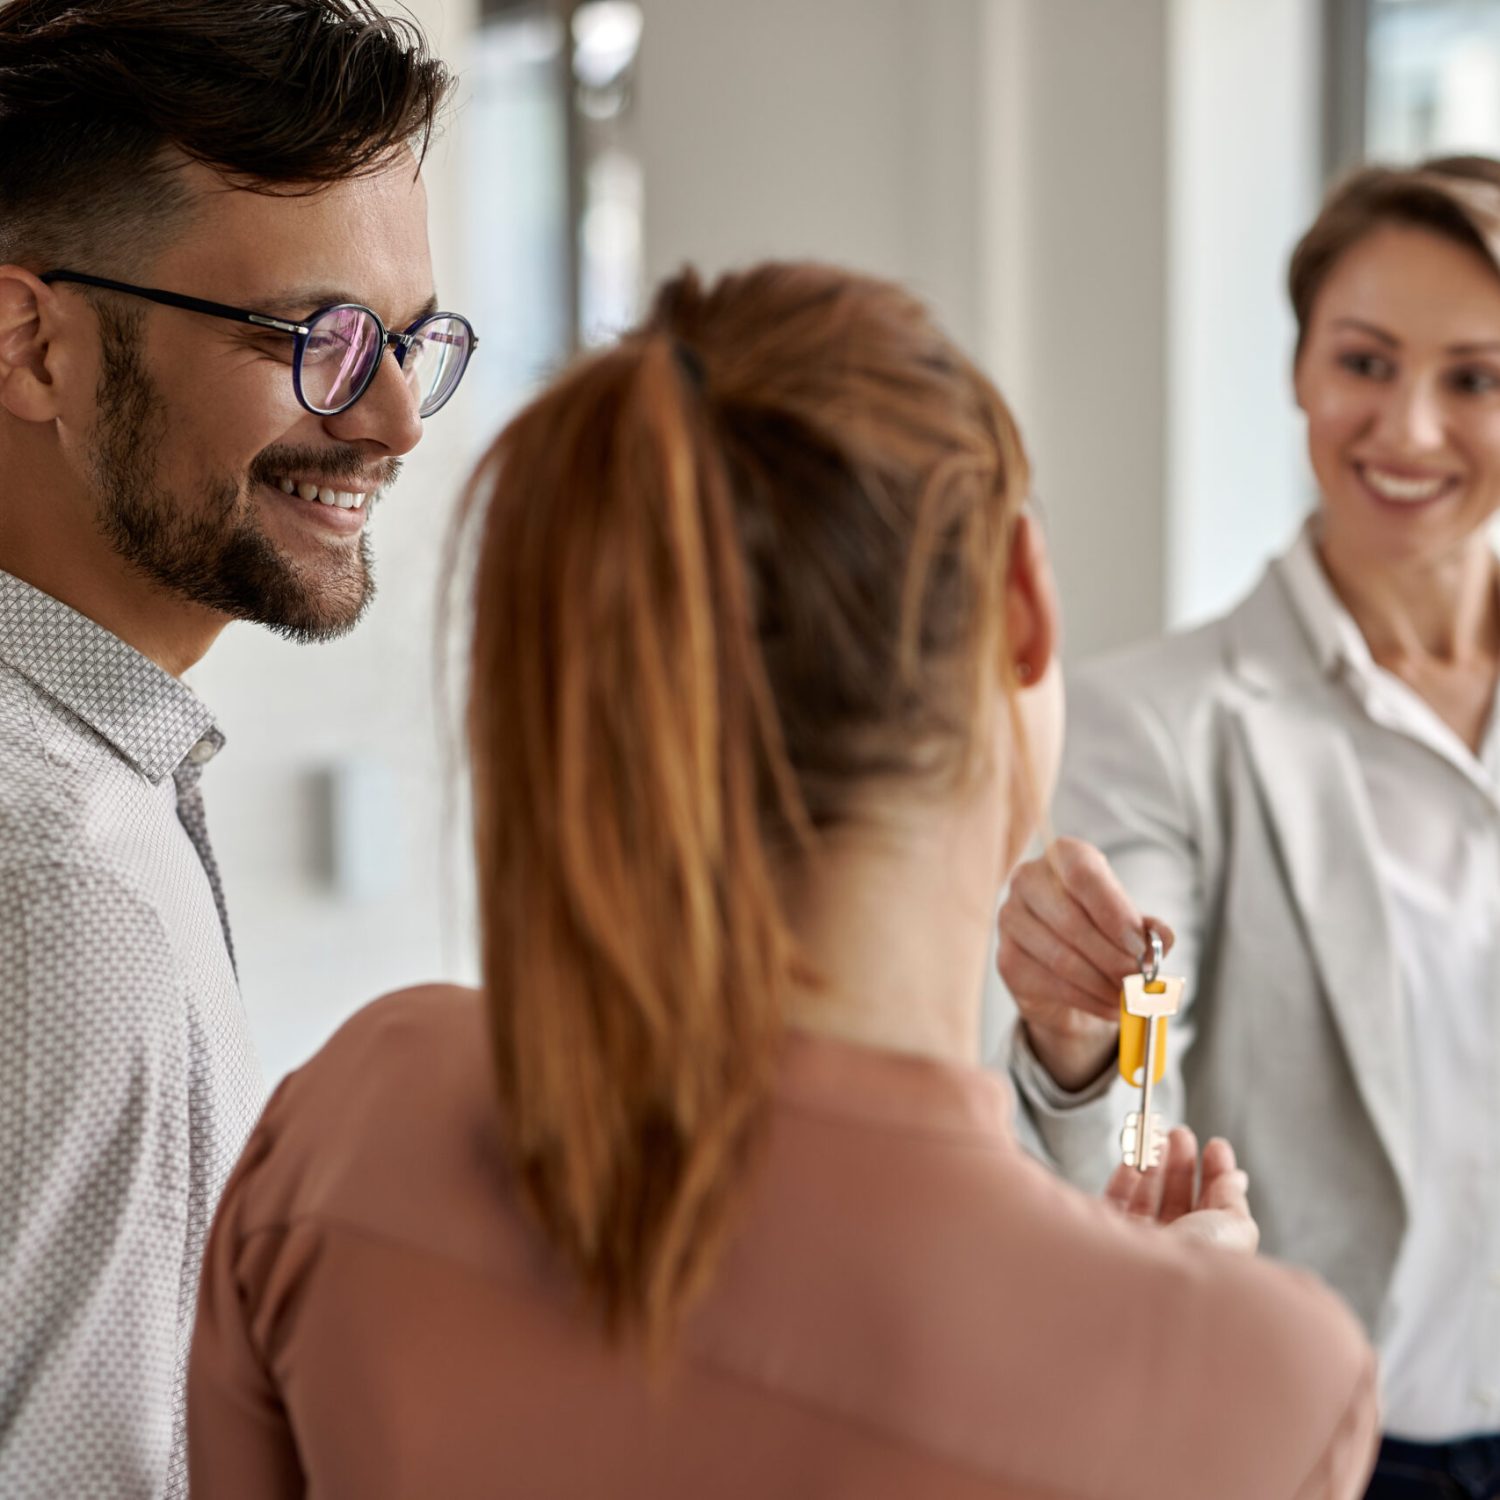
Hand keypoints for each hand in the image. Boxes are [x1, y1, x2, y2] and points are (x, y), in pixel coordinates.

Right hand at [997, 837, 1174, 1088]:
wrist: (1066, 965)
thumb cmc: (1101, 931)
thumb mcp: (1130, 924)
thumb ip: (1149, 929)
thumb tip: (1163, 937)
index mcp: (1063, 856)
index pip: (1083, 876)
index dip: (1113, 912)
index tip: (1139, 946)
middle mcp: (1028, 880)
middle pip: (1070, 920)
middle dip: (1112, 958)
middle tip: (1138, 981)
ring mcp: (1010, 918)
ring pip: (1060, 958)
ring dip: (1102, 984)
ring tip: (1128, 997)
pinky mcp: (1007, 958)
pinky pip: (1050, 984)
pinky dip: (1088, 1000)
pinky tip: (1109, 1005)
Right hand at [1104, 1127, 1258, 1254]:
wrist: (1154, 1278)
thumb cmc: (1200, 1257)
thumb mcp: (1235, 1228)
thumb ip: (1234, 1200)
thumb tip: (1236, 1178)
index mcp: (1206, 1249)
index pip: (1212, 1205)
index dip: (1214, 1173)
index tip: (1215, 1145)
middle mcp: (1174, 1247)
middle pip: (1178, 1197)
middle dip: (1183, 1162)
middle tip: (1182, 1134)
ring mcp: (1141, 1243)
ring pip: (1148, 1194)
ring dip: (1154, 1161)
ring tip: (1160, 1135)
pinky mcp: (1110, 1236)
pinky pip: (1117, 1199)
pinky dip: (1125, 1174)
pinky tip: (1135, 1156)